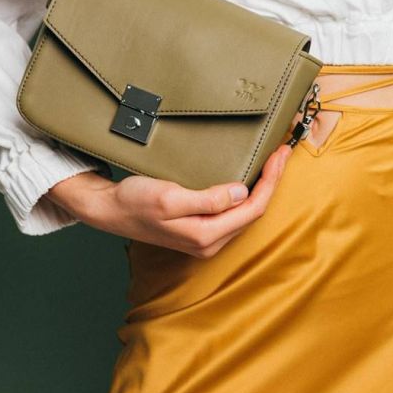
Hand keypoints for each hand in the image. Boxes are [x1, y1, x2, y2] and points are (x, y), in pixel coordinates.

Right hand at [46, 144, 293, 257]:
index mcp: (206, 235)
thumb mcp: (169, 197)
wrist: (109, 211)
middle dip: (272, 181)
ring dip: (262, 186)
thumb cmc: (134, 202)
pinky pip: (232, 211)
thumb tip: (241, 193)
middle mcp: (210, 241)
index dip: (271, 180)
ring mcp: (205, 237)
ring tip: (273, 161)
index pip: (253, 208)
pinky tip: (249, 177)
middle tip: (283, 151)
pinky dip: (246, 192)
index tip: (280, 154)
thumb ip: (208, 200)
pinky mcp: (199, 228)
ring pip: (245, 212)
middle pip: (254, 210)